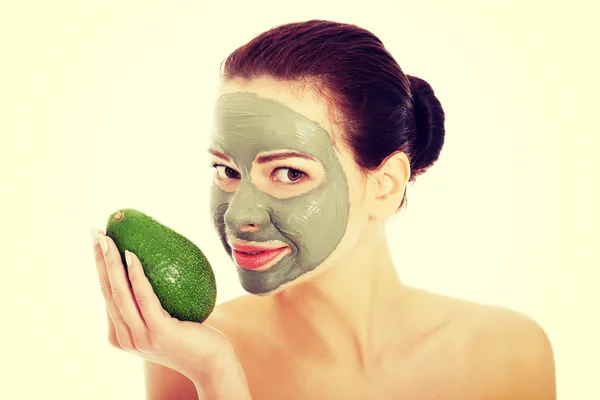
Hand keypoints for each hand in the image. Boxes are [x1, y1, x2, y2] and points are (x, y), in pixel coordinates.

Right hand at [91, 229, 250, 397]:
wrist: (211, 362)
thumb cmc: (190, 336)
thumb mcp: (162, 320)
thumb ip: (149, 304)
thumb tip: (147, 263)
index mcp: (120, 335)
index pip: (106, 295)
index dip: (100, 267)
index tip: (98, 242)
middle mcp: (125, 338)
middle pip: (108, 292)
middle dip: (100, 261)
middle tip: (96, 233)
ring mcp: (140, 337)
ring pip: (120, 294)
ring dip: (112, 264)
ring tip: (109, 239)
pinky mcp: (158, 332)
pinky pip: (144, 299)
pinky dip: (135, 276)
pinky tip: (132, 256)